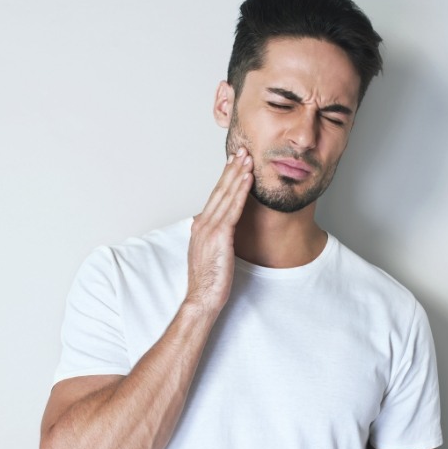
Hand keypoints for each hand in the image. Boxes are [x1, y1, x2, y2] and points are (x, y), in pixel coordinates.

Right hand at [186, 147, 253, 313]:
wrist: (202, 297)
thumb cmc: (208, 280)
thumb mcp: (209, 253)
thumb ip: (213, 237)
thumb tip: (218, 228)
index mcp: (200, 226)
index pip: (214, 197)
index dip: (225, 178)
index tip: (233, 163)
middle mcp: (202, 223)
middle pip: (219, 190)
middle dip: (231, 169)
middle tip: (241, 150)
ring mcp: (210, 228)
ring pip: (226, 195)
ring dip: (237, 174)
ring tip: (247, 158)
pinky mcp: (220, 236)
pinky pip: (233, 209)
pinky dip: (240, 191)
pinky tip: (248, 179)